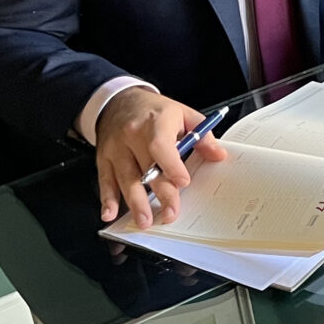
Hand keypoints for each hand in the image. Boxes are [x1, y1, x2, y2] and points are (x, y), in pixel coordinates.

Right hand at [95, 88, 227, 228]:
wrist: (119, 101)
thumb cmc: (154, 111)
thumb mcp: (183, 113)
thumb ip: (203, 135)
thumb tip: (218, 155)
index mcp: (155, 123)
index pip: (161, 146)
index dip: (171, 166)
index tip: (183, 182)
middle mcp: (132, 136)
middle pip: (146, 168)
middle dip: (160, 193)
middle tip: (170, 214)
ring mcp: (116, 149)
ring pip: (125, 178)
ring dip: (135, 203)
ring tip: (144, 221)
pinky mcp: (104, 159)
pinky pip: (105, 180)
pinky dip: (107, 199)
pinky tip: (110, 214)